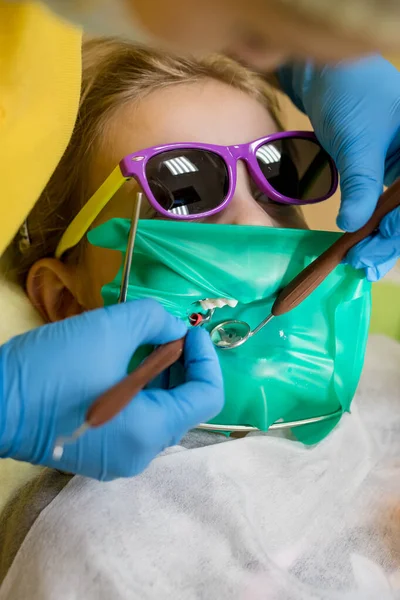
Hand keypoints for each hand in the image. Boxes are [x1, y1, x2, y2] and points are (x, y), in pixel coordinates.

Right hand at [0, 300, 222, 479]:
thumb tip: (172, 329)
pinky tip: (127, 366)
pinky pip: (137, 421)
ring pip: (161, 413)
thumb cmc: (50, 369)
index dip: (206, 357)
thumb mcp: (108, 330)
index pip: (207, 396)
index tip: (188, 329)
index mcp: (149, 431)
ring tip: (146, 344)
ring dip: (163, 377)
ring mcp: (120, 458)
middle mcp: (141, 454)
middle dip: (184, 365)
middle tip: (167, 332)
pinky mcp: (101, 453)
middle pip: (185, 405)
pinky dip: (142, 393)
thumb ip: (153, 320)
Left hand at [279, 56, 399, 280]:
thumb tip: (353, 225)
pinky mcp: (379, 170)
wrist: (322, 73)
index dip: (396, 230)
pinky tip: (359, 242)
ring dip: (378, 238)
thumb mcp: (357, 141)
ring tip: (361, 262)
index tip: (373, 249)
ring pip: (394, 211)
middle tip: (363, 264)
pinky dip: (369, 223)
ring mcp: (399, 166)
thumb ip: (361, 184)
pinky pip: (380, 203)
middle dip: (387, 240)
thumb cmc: (348, 93)